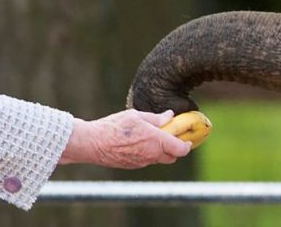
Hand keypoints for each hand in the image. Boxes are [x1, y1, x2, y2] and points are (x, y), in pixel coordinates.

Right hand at [58, 109, 191, 168]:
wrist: (93, 143)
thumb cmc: (114, 127)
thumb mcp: (136, 115)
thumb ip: (155, 118)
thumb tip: (169, 116)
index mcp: (156, 140)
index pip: (181, 148)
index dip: (187, 144)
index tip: (187, 137)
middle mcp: (152, 155)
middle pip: (172, 157)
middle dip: (174, 148)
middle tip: (169, 135)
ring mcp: (142, 162)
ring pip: (159, 159)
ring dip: (160, 151)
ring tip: (151, 137)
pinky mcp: (133, 166)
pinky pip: (147, 161)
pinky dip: (148, 153)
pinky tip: (138, 143)